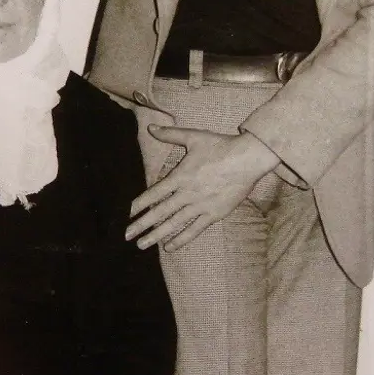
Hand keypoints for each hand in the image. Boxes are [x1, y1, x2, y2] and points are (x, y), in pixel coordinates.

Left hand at [126, 125, 278, 250]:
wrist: (248, 159)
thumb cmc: (221, 146)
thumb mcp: (193, 136)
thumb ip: (170, 134)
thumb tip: (150, 127)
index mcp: (180, 176)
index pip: (153, 194)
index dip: (138, 204)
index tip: (126, 214)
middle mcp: (186, 194)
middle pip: (159, 212)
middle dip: (141, 224)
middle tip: (126, 235)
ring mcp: (200, 206)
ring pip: (173, 224)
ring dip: (156, 235)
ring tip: (141, 245)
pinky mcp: (214, 214)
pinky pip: (194, 229)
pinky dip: (181, 239)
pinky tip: (169, 247)